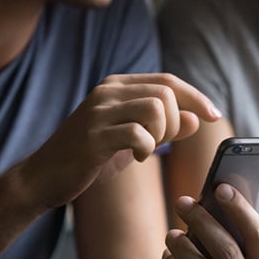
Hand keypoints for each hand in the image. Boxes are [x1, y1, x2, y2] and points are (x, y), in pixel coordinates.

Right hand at [21, 73, 220, 207]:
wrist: (44, 177)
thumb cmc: (91, 158)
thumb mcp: (132, 139)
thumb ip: (164, 127)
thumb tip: (196, 119)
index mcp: (117, 86)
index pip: (168, 81)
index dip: (196, 97)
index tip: (214, 116)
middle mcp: (107, 91)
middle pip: (166, 93)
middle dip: (175, 123)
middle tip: (159, 143)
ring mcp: (98, 111)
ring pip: (156, 107)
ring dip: (161, 134)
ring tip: (145, 149)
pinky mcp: (93, 136)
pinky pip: (138, 133)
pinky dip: (146, 148)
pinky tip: (135, 158)